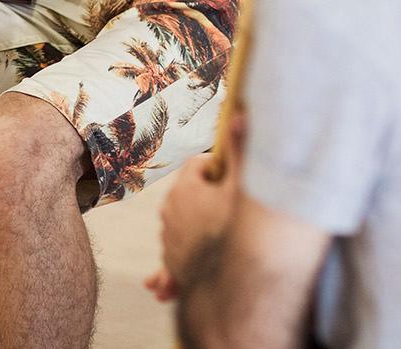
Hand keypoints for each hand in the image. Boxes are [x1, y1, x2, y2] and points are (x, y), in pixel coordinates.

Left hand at [151, 114, 245, 300]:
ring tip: (210, 243)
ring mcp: (171, 238)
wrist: (233, 286)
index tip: (234, 175)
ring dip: (196, 232)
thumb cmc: (238, 230)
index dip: (219, 167)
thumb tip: (238, 113)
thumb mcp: (244, 187)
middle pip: (192, 195)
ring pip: (185, 228)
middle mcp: (171, 212)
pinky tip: (157, 287)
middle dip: (208, 199)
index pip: (200, 165)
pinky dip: (172, 271)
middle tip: (232, 208)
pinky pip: (175, 260)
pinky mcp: (175, 263)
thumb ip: (240, 150)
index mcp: (185, 188)